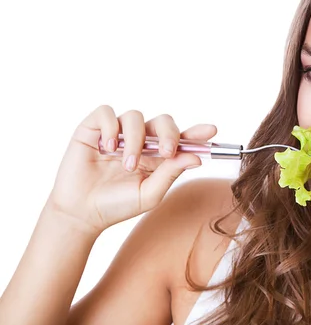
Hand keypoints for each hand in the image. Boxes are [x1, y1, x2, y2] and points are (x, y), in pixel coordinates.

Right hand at [47, 105, 215, 233]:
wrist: (82, 214)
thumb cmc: (117, 205)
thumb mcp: (150, 194)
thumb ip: (171, 173)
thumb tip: (196, 157)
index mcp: (158, 155)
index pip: (181, 137)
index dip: (197, 132)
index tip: (211, 131)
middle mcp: (141, 140)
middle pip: (163, 121)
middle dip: (169, 134)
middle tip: (166, 152)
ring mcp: (117, 133)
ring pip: (135, 117)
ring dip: (136, 140)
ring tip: (127, 164)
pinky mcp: (93, 129)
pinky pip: (106, 113)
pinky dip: (110, 127)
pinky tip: (108, 148)